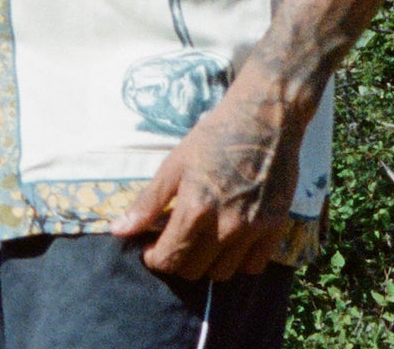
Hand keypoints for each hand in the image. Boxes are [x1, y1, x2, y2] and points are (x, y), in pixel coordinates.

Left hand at [109, 59, 309, 282]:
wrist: (263, 120)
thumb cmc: (213, 137)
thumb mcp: (174, 164)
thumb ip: (147, 202)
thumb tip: (118, 230)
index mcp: (196, 209)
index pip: (169, 259)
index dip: (154, 258)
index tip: (150, 248)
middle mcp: (226, 227)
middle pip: (194, 270)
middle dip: (177, 261)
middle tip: (174, 240)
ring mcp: (253, 230)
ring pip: (223, 274)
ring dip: (206, 263)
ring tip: (200, 240)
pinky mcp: (275, 229)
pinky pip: (253, 266)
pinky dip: (238, 261)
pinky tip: (229, 241)